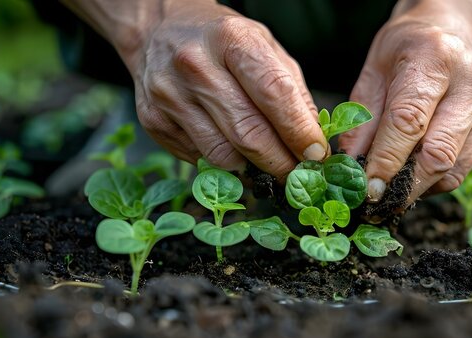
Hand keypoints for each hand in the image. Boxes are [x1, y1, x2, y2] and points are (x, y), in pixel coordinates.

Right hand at [63, 0, 327, 178]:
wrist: (158, 30)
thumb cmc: (221, 40)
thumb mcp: (265, 47)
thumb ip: (293, 92)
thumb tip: (313, 143)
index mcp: (232, 39)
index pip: (275, 94)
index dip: (300, 132)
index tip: (317, 156)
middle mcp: (196, 65)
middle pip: (248, 134)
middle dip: (280, 163)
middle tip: (297, 174)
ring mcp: (170, 95)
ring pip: (223, 155)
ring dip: (252, 168)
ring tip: (267, 164)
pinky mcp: (153, 120)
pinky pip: (199, 158)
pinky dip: (222, 162)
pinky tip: (231, 148)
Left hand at [339, 0, 471, 203]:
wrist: (453, 29)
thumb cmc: (408, 50)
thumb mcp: (374, 72)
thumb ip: (362, 121)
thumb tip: (352, 168)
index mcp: (435, 58)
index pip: (409, 122)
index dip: (386, 161)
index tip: (368, 188)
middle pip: (439, 154)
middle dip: (406, 186)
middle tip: (380, 201)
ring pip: (456, 169)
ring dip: (422, 186)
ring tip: (397, 184)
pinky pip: (468, 166)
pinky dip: (440, 176)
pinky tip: (422, 163)